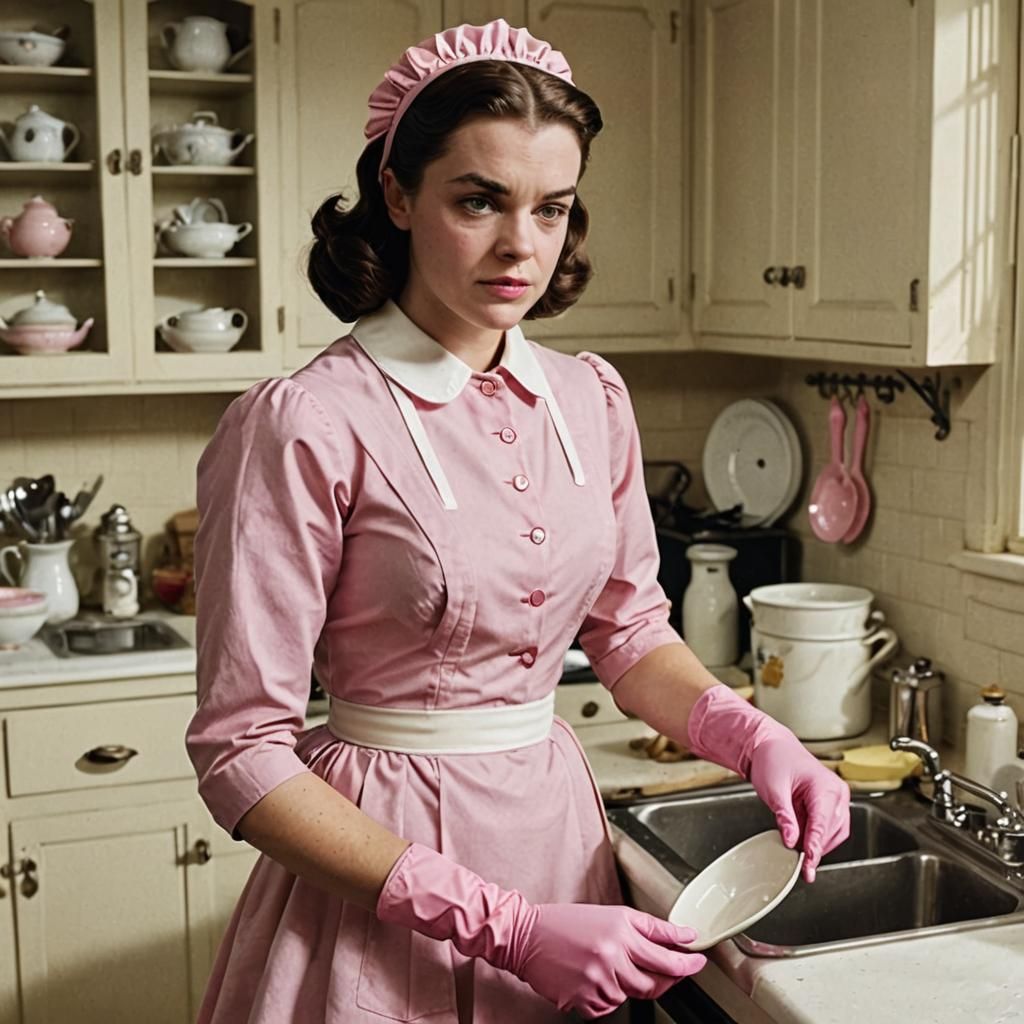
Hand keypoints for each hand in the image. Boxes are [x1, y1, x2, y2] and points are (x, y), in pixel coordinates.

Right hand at [376, 843, 704, 1017]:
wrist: (527, 935)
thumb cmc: (568, 922)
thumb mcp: (612, 914)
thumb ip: (650, 927)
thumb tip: (684, 936)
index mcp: (620, 931)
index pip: (666, 955)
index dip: (688, 962)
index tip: (699, 961)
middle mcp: (612, 957)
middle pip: (655, 981)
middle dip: (667, 978)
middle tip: (670, 970)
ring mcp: (598, 981)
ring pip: (631, 995)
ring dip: (628, 983)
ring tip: (608, 963)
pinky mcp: (583, 1000)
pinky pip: (609, 1007)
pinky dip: (607, 996)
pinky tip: (593, 978)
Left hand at [746, 730, 850, 880]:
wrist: (771, 746)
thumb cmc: (773, 759)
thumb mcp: (774, 790)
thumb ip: (784, 816)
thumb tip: (791, 840)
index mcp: (826, 786)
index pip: (822, 824)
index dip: (815, 846)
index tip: (809, 864)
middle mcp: (837, 793)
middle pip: (831, 832)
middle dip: (816, 849)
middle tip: (801, 867)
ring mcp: (836, 799)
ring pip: (834, 833)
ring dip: (817, 845)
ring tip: (798, 854)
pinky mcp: (829, 804)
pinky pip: (828, 828)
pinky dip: (816, 837)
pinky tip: (802, 842)